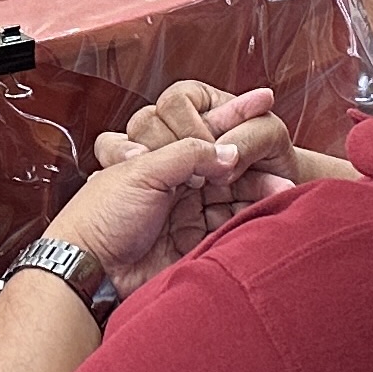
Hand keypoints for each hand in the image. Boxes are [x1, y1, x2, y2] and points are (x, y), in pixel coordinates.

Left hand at [93, 84, 296, 273]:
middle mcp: (174, 180)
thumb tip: (229, 152)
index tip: (264, 101)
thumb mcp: (143, 169)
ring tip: (284, 185)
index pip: (203, 131)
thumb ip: (188, 153)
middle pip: (221, 163)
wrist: (89, 271)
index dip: (233, 117)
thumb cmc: (103, 214)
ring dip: (255, 188)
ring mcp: (185, 210)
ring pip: (229, 193)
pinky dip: (247, 216)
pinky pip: (227, 223)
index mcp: (158, 154)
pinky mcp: (193, 240)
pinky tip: (271, 208)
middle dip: (251, 161)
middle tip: (281, 161)